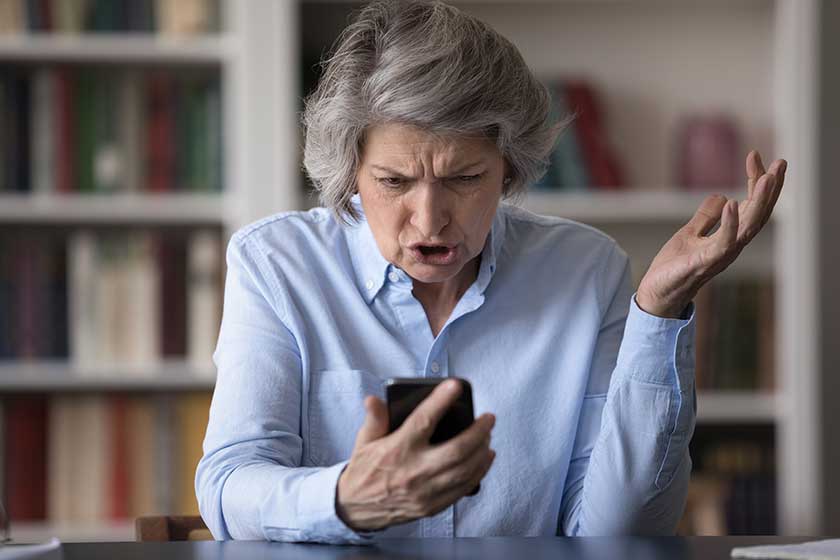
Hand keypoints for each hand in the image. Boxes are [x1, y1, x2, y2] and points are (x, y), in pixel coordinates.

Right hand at [335, 379, 495, 531]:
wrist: (355, 509)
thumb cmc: (364, 470)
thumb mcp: (364, 441)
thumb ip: (374, 419)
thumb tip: (374, 399)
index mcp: (396, 449)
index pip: (423, 420)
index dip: (441, 401)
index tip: (455, 386)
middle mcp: (413, 471)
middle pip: (456, 449)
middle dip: (478, 432)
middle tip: (489, 418)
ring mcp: (425, 491)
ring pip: (465, 470)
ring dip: (482, 451)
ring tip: (488, 436)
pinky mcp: (431, 506)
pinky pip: (462, 488)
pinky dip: (479, 472)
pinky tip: (485, 459)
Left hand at [636, 150, 786, 317]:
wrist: (657, 294)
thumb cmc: (674, 268)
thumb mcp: (689, 234)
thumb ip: (706, 218)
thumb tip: (722, 196)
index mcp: (729, 237)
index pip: (749, 205)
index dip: (755, 181)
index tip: (754, 156)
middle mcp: (732, 245)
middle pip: (758, 214)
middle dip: (771, 188)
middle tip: (781, 162)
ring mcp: (721, 255)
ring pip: (749, 226)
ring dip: (759, 201)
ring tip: (766, 177)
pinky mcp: (705, 263)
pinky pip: (723, 241)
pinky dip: (729, 222)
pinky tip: (732, 201)